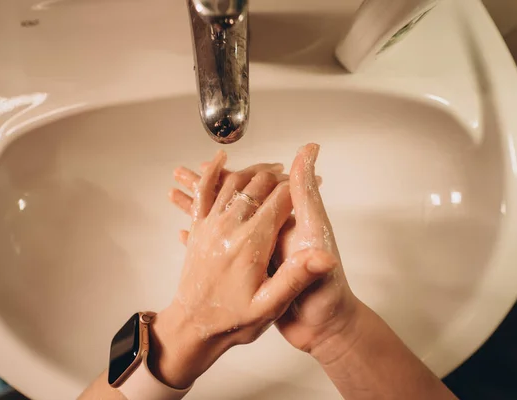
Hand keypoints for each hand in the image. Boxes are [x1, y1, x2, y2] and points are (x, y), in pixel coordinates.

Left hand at [154, 151, 337, 388]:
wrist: (193, 326)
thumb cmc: (233, 319)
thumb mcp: (270, 306)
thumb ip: (296, 278)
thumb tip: (323, 258)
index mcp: (251, 243)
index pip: (280, 200)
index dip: (301, 187)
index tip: (315, 182)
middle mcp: (229, 228)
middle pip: (258, 185)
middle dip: (280, 177)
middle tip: (295, 175)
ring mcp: (210, 225)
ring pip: (233, 183)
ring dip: (253, 171)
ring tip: (271, 169)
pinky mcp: (199, 228)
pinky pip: (204, 191)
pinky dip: (211, 172)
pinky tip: (219, 161)